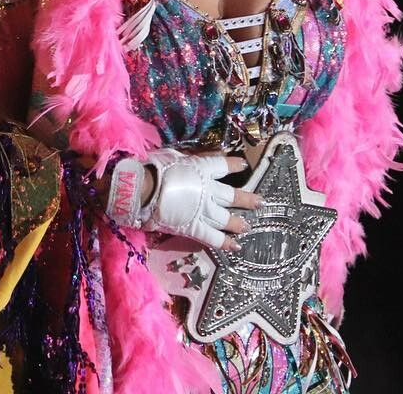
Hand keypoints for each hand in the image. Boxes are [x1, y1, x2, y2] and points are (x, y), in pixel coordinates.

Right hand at [107, 149, 261, 250]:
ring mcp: (203, 210)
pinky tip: (236, 246)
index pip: (223, 166)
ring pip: (226, 219)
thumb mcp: (173, 155)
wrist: (144, 189)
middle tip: (259, 202)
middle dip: (247, 199)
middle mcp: (208, 190)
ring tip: (247, 226)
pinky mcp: (195, 227)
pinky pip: (213, 237)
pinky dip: (225, 242)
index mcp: (202, 169)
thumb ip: (187, 159)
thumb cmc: (154, 168)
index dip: (234, 165)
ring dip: (238, 222)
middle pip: (232, 195)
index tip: (243, 164)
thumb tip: (194, 158)